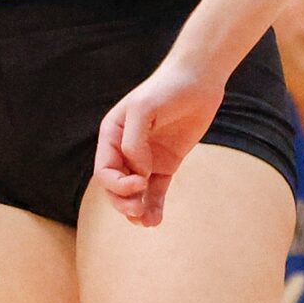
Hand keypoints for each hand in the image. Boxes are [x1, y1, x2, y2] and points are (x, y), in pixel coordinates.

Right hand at [93, 57, 226, 226]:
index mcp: (112, 135)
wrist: (199, 80)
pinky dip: (154, 206)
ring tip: (148, 222)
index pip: (105, 171)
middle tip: (139, 212)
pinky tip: (156, 220)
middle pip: (115, 187)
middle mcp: (125, 149)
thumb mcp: (143, 110)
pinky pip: (156, 191)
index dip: (117, 184)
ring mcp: (146, 158)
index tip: (140, 181)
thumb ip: (134, 143)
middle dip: (124, 203)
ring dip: (137, 210)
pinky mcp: (167, 164)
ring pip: (135, 193)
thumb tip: (138, 172)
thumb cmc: (167, 89)